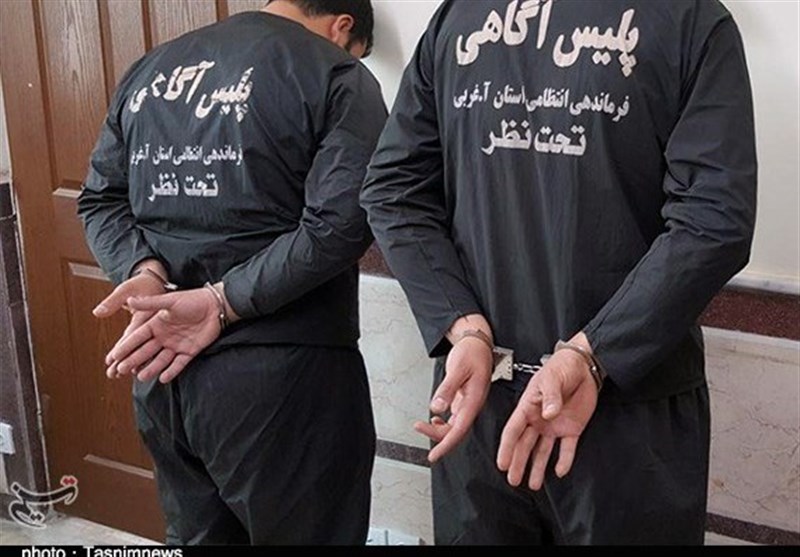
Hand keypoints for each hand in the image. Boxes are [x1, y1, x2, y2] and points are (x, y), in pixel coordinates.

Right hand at [104, 288, 221, 383]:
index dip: (126, 347)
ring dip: (151, 368)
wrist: (216, 305)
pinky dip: (172, 371)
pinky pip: (179, 363)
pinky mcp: (190, 351)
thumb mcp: (170, 301)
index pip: (137, 337)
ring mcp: (176, 344)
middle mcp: (164, 336)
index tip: (113, 356)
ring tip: (140, 377)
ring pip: (160, 360)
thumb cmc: (192, 299)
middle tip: (121, 370)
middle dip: (133, 360)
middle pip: (146, 351)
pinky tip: (163, 378)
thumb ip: (150, 303)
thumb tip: (129, 300)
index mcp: (156, 324)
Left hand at [414, 336, 492, 462]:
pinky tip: (435, 418)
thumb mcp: (458, 368)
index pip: (459, 429)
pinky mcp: (464, 399)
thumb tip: (436, 407)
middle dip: (437, 436)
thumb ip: (447, 389)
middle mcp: (472, 405)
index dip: (446, 444)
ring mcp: (468, 403)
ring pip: (454, 426)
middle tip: (419, 429)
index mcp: (474, 400)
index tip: (434, 454)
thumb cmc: (472, 353)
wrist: (478, 344)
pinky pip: (454, 417)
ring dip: (438, 429)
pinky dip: (442, 421)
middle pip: (456, 431)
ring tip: (421, 425)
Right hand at [496, 345, 598, 490]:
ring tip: (533, 484)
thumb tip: (547, 414)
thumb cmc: (562, 367)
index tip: (502, 463)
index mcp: (528, 407)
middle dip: (518, 463)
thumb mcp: (552, 378)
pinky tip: (559, 471)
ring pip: (542, 451)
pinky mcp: (572, 428)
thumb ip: (549, 396)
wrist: (584, 366)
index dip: (507, 448)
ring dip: (537, 467)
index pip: (513, 430)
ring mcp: (554, 425)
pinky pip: (566, 448)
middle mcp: (539, 419)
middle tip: (513, 479)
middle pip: (525, 445)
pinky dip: (564, 461)